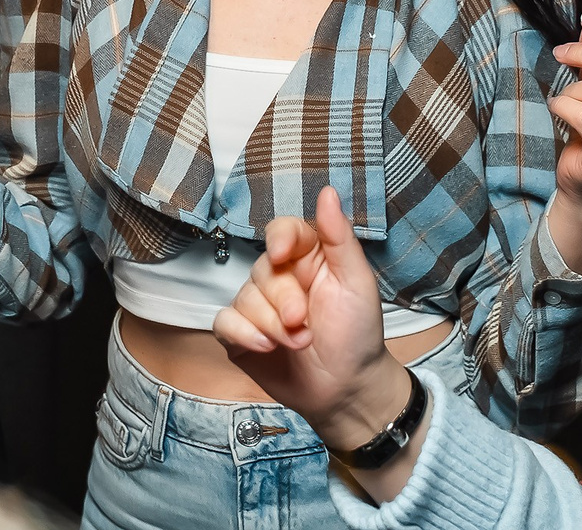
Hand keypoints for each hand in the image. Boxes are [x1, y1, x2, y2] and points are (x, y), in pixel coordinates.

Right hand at [212, 187, 410, 450]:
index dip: (279, 239)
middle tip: (304, 323)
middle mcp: (279, 277)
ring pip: (243, 297)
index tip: (283, 254)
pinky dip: (244, 334)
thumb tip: (328, 191)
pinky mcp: (240, 335)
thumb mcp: (357, 282)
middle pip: (262, 270)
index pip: (282, 231)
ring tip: (299, 343)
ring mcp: (257, 306)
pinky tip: (266, 348)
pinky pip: (224, 322)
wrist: (346, 390)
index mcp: (307, 258)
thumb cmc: (357, 333)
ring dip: (271, 325)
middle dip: (283, 300)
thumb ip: (340, 237)